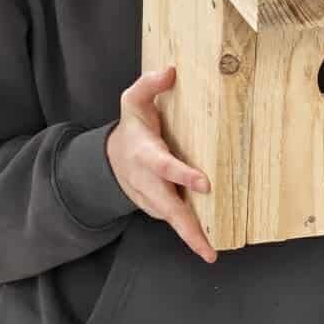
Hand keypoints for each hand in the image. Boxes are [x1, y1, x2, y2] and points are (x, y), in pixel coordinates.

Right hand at [106, 65, 216, 263]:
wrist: (113, 160)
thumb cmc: (132, 129)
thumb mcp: (133, 102)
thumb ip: (148, 85)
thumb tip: (170, 71)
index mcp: (146, 156)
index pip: (166, 166)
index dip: (184, 175)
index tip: (205, 184)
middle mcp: (149, 183)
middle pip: (168, 208)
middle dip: (187, 227)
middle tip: (206, 247)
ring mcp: (153, 199)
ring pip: (173, 220)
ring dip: (191, 237)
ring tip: (210, 252)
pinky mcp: (160, 208)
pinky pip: (177, 221)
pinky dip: (192, 233)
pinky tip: (211, 242)